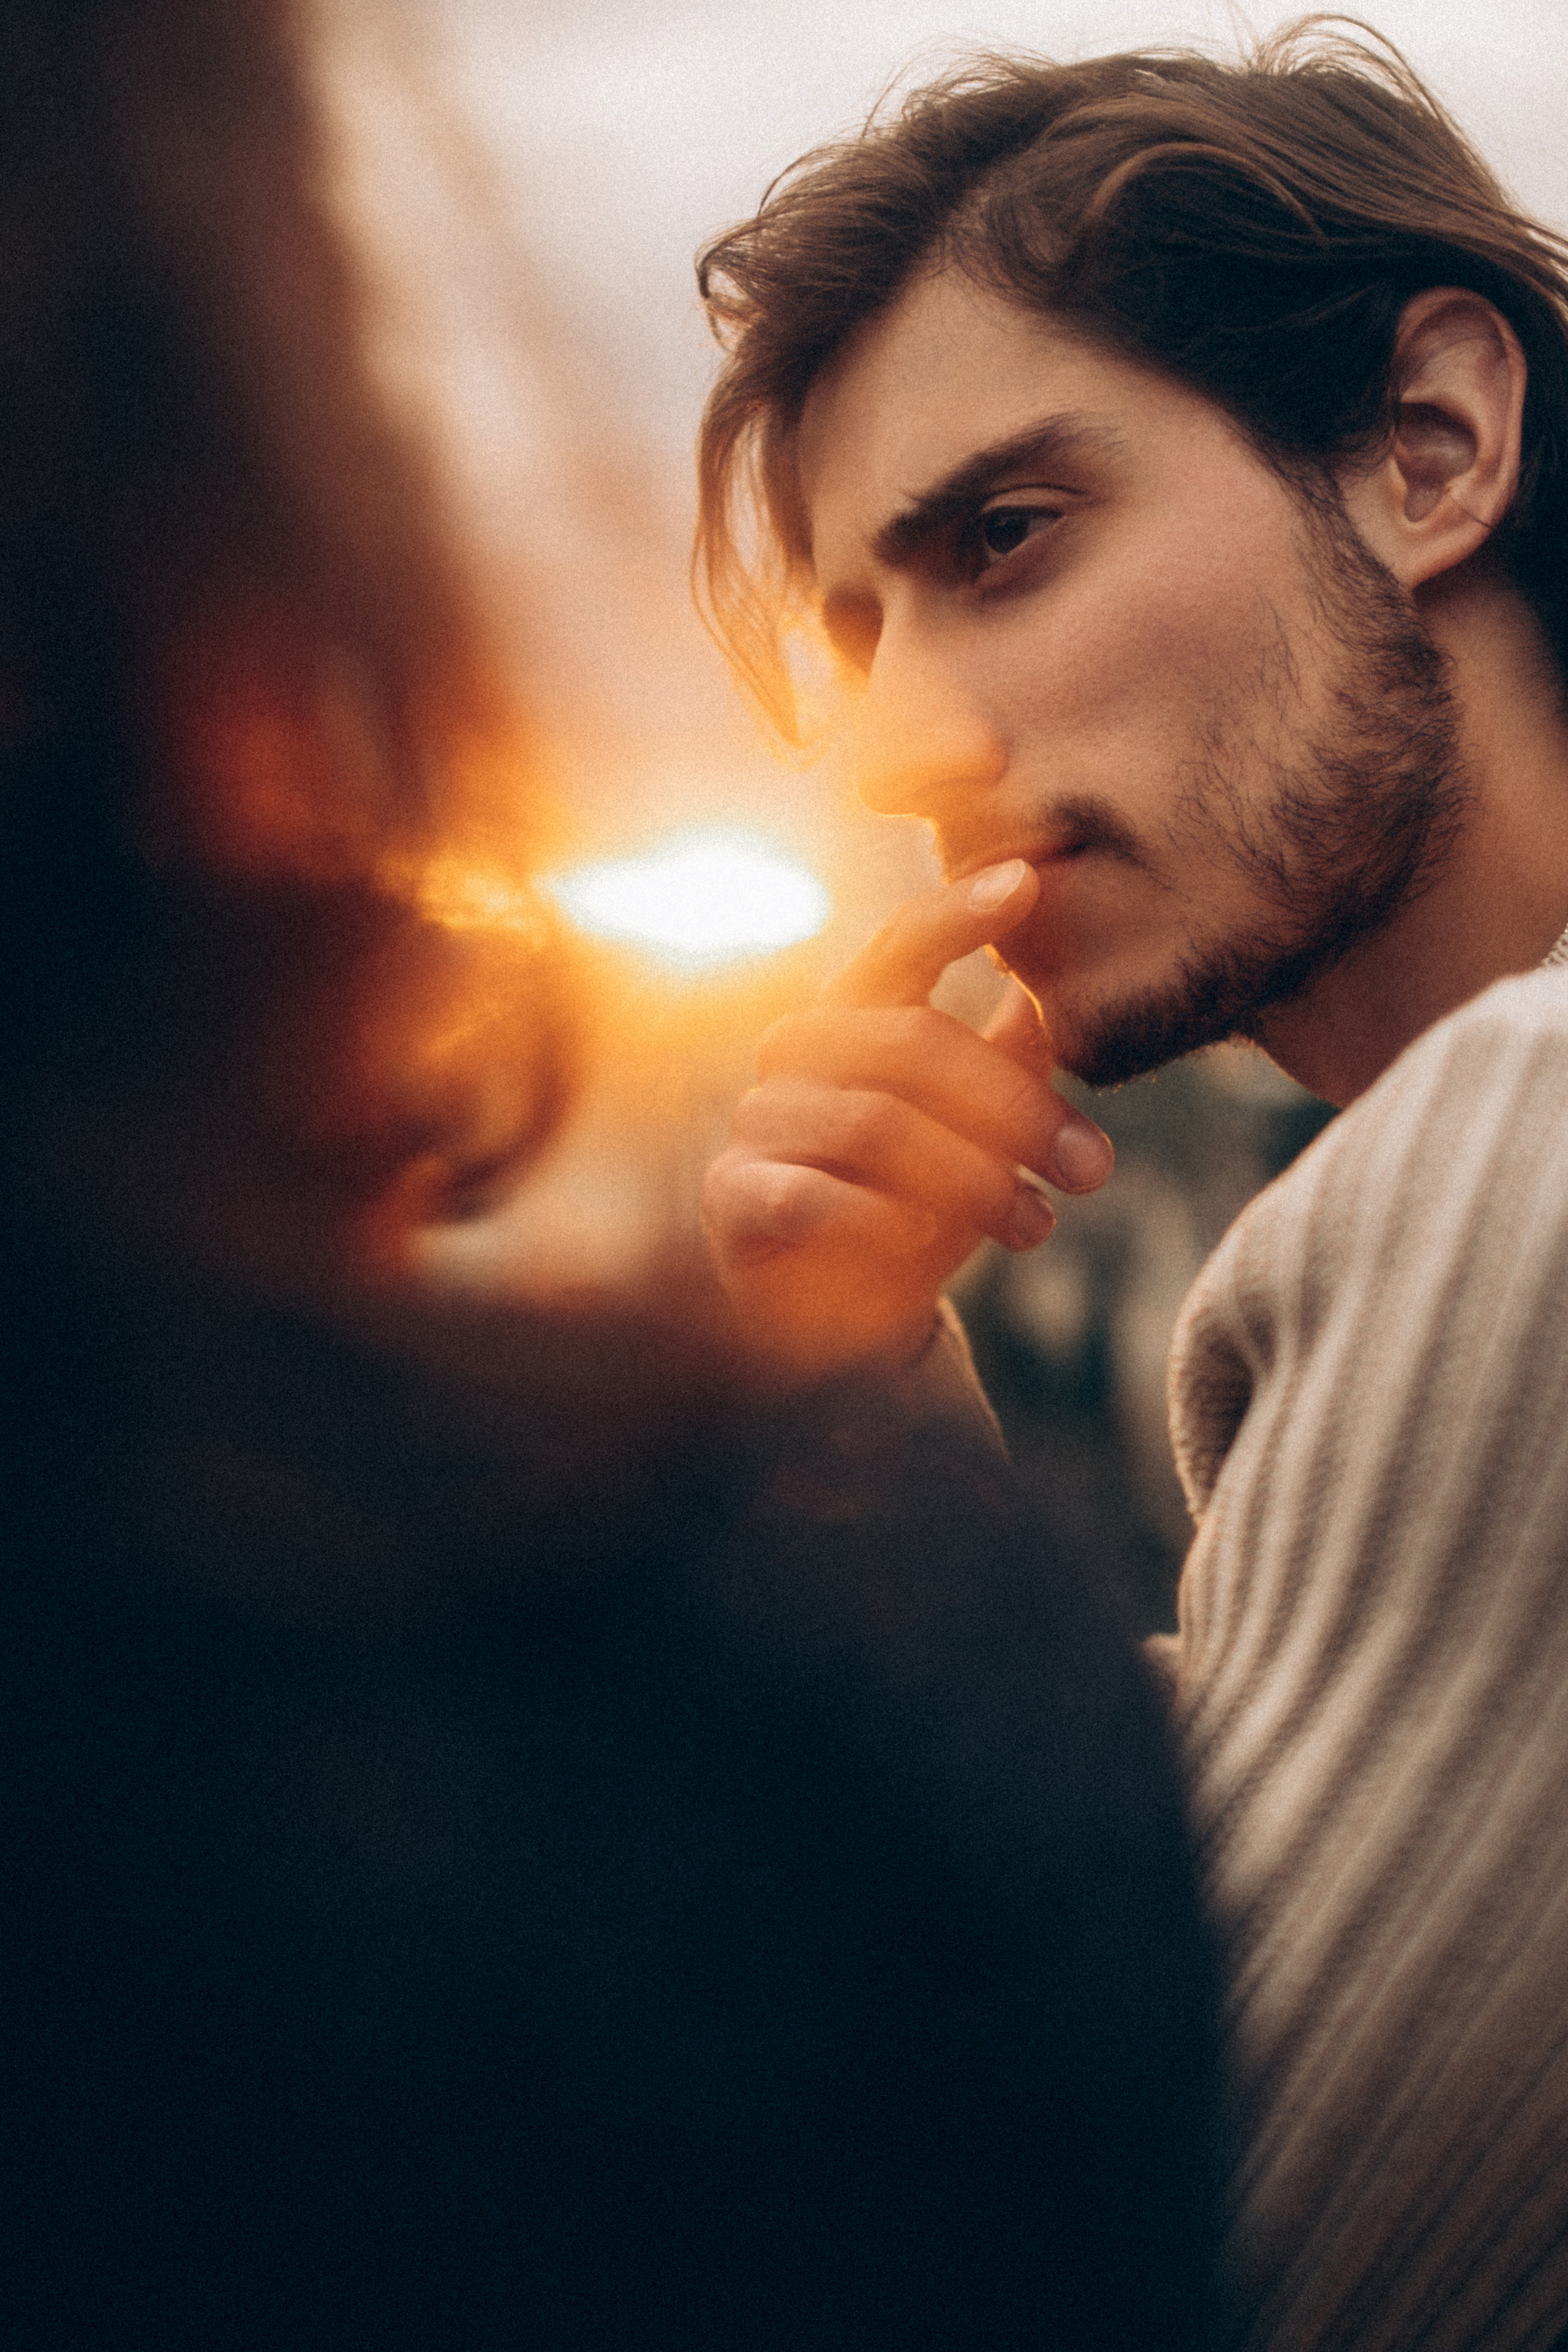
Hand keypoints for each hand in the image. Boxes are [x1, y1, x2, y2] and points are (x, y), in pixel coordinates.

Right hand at [702, 858, 1113, 1381]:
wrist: (842, 1326)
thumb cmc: (917, 1208)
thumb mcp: (979, 1137)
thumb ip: (1008, 1066)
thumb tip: (1049, 998)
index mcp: (854, 1015)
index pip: (901, 944)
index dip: (960, 911)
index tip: (1028, 879)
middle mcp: (794, 1050)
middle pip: (913, 1044)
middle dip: (1016, 1108)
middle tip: (1094, 1167)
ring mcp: (755, 1120)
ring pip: (875, 1125)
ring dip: (973, 1179)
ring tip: (1038, 1225)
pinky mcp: (730, 1194)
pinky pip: (812, 1196)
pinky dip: (879, 1224)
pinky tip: (919, 1251)